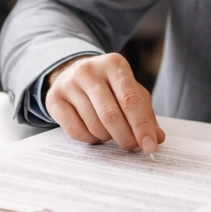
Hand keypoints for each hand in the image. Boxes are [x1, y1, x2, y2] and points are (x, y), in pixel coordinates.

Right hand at [44, 53, 163, 152]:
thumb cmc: (108, 85)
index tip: (150, 146)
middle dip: (125, 137)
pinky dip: (90, 139)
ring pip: (94, 125)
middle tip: (131, 146)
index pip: (131, 99)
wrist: (72, 72)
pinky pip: (75, 131)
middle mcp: (89, 70)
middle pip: (111, 115)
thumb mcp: (130, 91)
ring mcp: (69, 84)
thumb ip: (145, 113)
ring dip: (107, 137)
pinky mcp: (54, 99)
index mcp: (113, 64)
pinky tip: (94, 132)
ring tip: (110, 133)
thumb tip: (156, 138)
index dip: (142, 126)